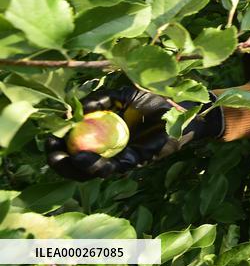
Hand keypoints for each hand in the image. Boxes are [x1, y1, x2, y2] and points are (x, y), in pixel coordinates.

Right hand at [46, 87, 223, 181]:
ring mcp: (123, 157)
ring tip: (61, 158)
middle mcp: (112, 149)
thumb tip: (76, 108)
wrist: (186, 105)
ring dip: (74, 167)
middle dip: (61, 162)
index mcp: (105, 133)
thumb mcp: (125, 94)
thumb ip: (102, 99)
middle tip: (50, 153)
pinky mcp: (137, 161)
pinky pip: (113, 167)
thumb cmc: (157, 98)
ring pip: (93, 171)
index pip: (76, 145)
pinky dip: (96, 164)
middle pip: (80, 164)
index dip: (60, 145)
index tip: (48, 138)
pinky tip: (83, 157)